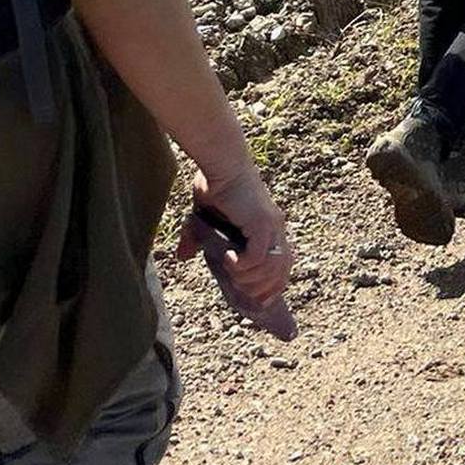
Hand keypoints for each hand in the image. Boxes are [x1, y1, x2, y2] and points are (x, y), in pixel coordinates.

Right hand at [178, 162, 293, 307]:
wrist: (221, 165)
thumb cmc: (215, 186)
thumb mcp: (203, 220)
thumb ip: (196, 239)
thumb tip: (182, 256)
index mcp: (268, 229)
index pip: (283, 265)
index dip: (273, 286)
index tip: (257, 300)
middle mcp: (275, 228)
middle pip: (282, 271)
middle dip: (262, 289)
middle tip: (240, 291)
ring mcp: (271, 226)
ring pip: (271, 268)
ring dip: (249, 278)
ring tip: (231, 271)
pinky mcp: (262, 222)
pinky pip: (258, 256)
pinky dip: (243, 265)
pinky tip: (228, 258)